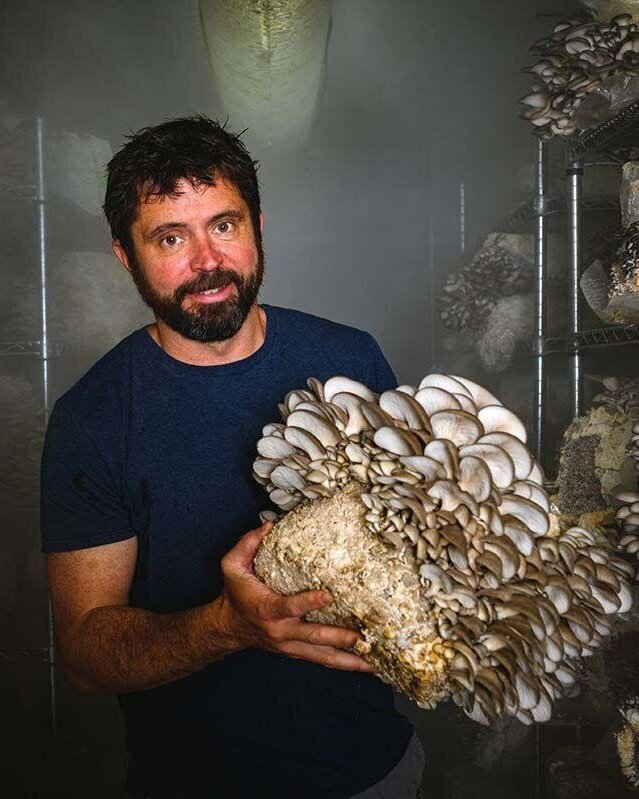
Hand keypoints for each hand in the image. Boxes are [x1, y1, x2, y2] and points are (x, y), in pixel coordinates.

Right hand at [217, 522, 373, 672]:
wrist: (228, 628)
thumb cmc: (235, 594)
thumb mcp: (231, 566)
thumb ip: (247, 544)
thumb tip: (270, 525)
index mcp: (268, 610)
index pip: (291, 607)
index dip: (310, 601)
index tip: (329, 596)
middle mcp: (282, 631)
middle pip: (315, 636)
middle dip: (340, 637)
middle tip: (362, 636)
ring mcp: (291, 645)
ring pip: (323, 656)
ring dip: (350, 661)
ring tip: (376, 662)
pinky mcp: (297, 651)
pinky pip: (323, 660)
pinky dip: (345, 664)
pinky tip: (367, 665)